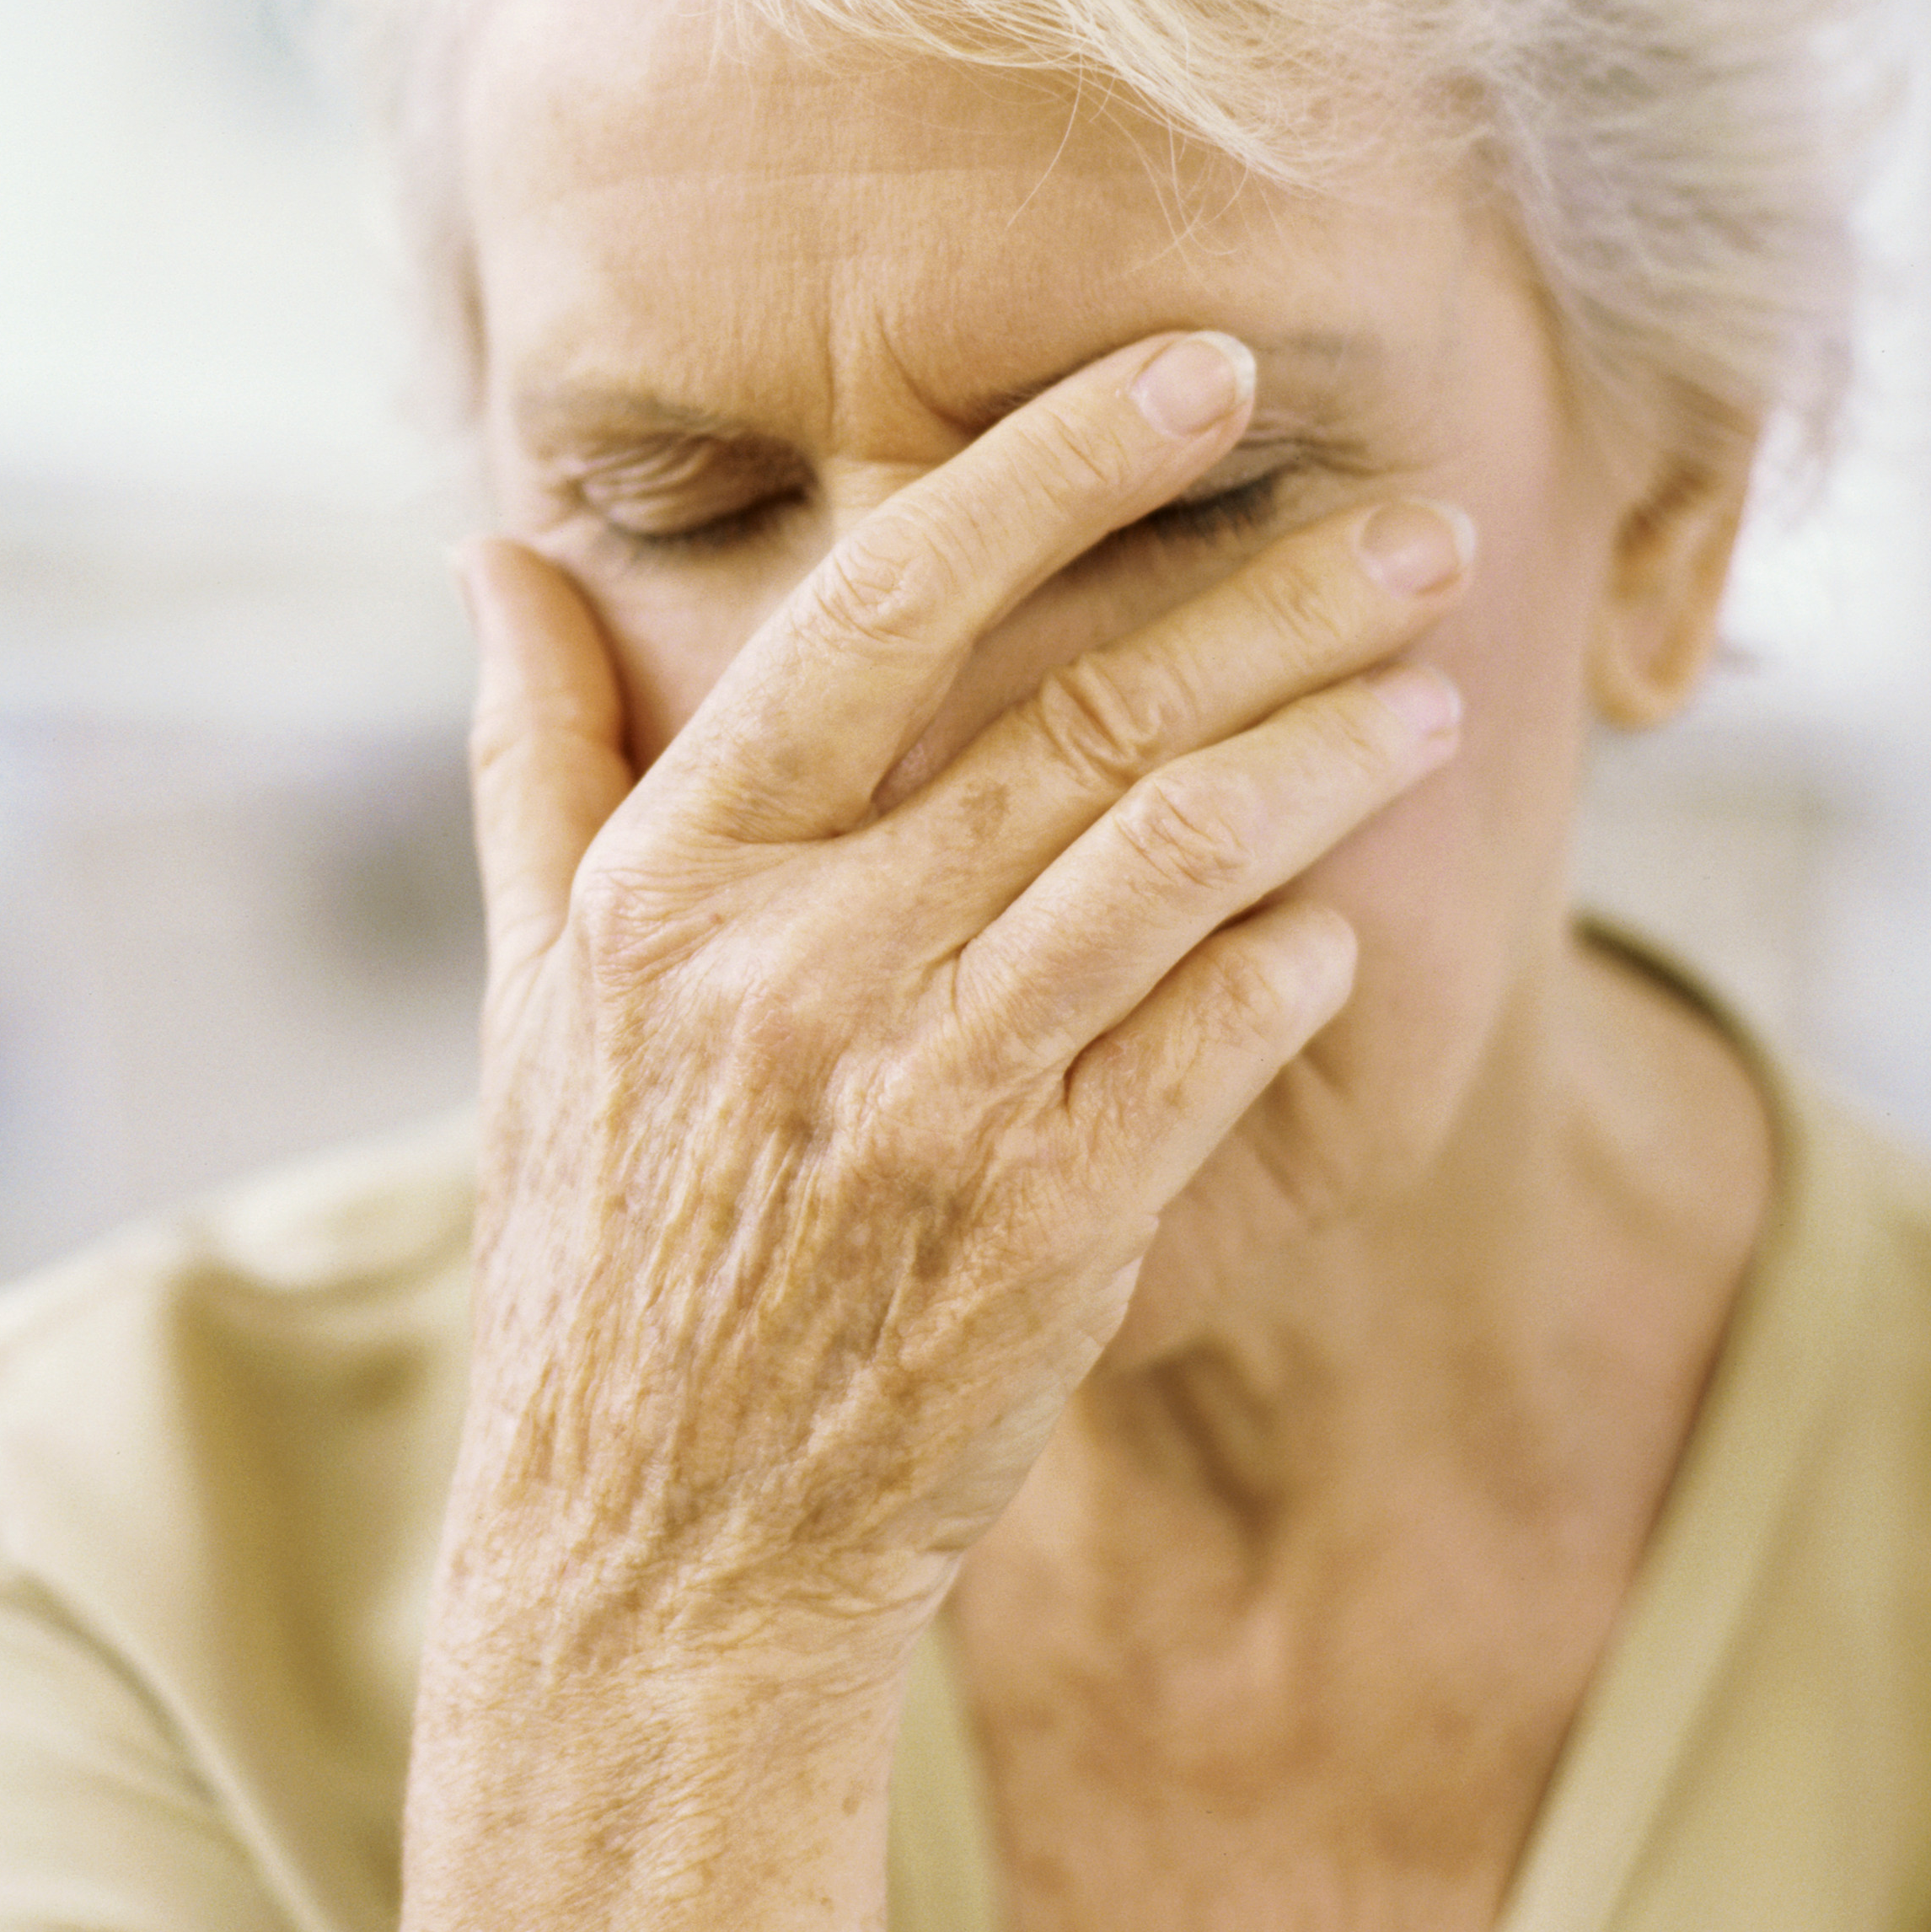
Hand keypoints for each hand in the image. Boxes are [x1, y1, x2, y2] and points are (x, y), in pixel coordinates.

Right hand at [444, 324, 1475, 1688]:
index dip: (1055, 464)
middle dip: (1279, 597)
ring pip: (1180, 857)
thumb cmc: (598, 1256)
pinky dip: (1296, 963)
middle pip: (1082, 713)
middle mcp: (793, 971)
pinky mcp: (1041, 1229)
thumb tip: (498, 555)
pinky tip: (1352, 921)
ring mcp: (923, 1100)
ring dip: (1332, 755)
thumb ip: (537, 758)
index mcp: (670, 884)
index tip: (1194, 373)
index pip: (882, 601)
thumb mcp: (527, 997)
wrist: (651, 1558)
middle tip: (1419, 526)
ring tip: (1432, 691)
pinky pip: (1213, 1043)